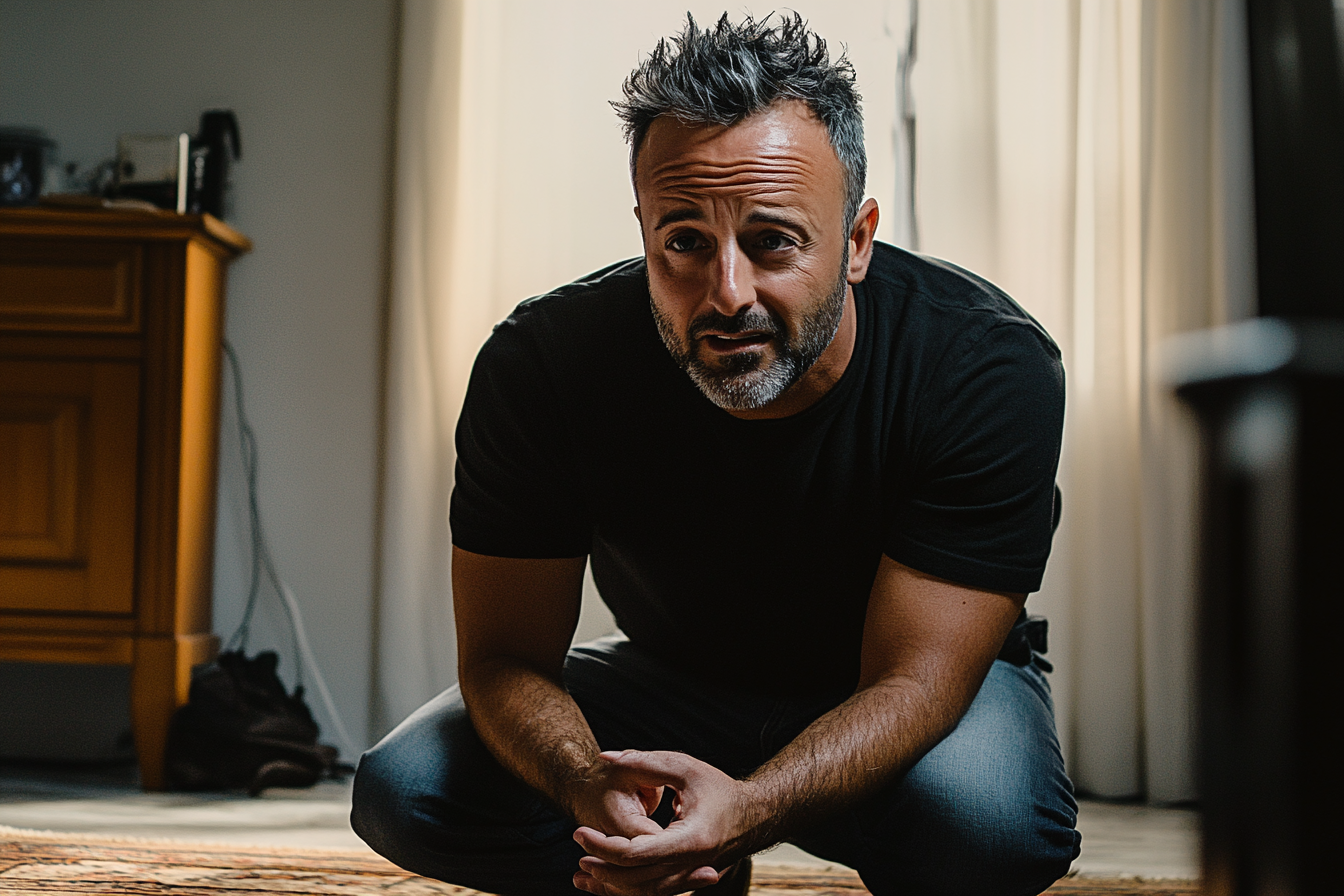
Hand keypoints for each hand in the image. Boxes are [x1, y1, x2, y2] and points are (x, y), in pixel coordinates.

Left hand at [572, 750, 756, 895]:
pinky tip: (606, 884)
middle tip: (577, 855)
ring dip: (611, 888)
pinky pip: (653, 894)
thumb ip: (646, 761)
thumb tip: (606, 757)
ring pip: (644, 894)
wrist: (755, 815)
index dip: (603, 846)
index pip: (636, 853)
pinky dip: (627, 891)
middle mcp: (692, 865)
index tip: (580, 832)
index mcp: (691, 839)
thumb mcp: (685, 768)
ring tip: (582, 876)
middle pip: (637, 880)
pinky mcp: (686, 881)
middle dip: (602, 870)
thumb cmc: (720, 789)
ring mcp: (690, 877)